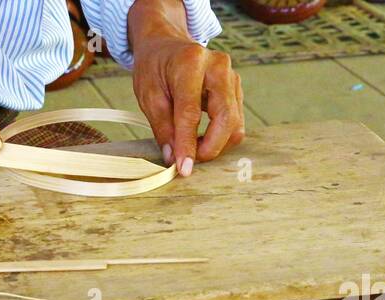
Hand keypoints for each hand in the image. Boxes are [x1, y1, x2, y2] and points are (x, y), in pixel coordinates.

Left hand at [131, 32, 243, 175]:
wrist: (167, 47)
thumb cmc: (155, 69)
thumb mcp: (148, 96)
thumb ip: (162, 127)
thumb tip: (174, 158)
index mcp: (191, 62)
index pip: (191, 112)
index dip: (188, 143)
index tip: (183, 168)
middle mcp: (218, 66)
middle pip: (225, 117)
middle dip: (210, 147)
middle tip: (190, 161)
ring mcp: (232, 76)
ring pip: (235, 122)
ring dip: (216, 144)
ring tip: (191, 148)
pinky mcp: (236, 89)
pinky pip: (235, 120)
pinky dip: (220, 136)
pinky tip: (201, 138)